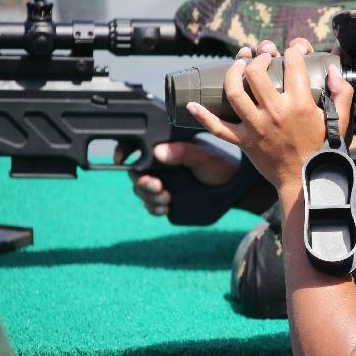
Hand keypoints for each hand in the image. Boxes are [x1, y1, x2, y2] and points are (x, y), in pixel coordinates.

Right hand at [115, 141, 239, 215]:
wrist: (233, 188)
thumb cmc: (220, 165)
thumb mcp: (203, 156)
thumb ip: (182, 152)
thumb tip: (158, 151)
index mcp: (166, 148)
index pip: (137, 147)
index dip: (124, 151)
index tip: (122, 159)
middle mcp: (161, 165)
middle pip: (136, 173)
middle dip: (142, 182)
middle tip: (158, 186)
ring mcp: (163, 183)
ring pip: (141, 191)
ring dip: (148, 196)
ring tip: (166, 198)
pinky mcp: (167, 199)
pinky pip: (151, 205)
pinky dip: (154, 208)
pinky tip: (165, 208)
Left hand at [186, 38, 353, 193]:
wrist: (307, 183)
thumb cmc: (325, 151)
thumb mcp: (342, 122)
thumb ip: (342, 93)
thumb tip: (332, 68)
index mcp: (301, 105)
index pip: (293, 65)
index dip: (294, 50)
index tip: (294, 52)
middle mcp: (276, 113)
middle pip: (256, 73)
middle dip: (257, 58)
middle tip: (262, 57)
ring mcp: (257, 128)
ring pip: (234, 93)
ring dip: (232, 74)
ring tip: (237, 65)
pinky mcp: (244, 142)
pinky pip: (218, 128)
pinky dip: (203, 116)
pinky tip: (192, 104)